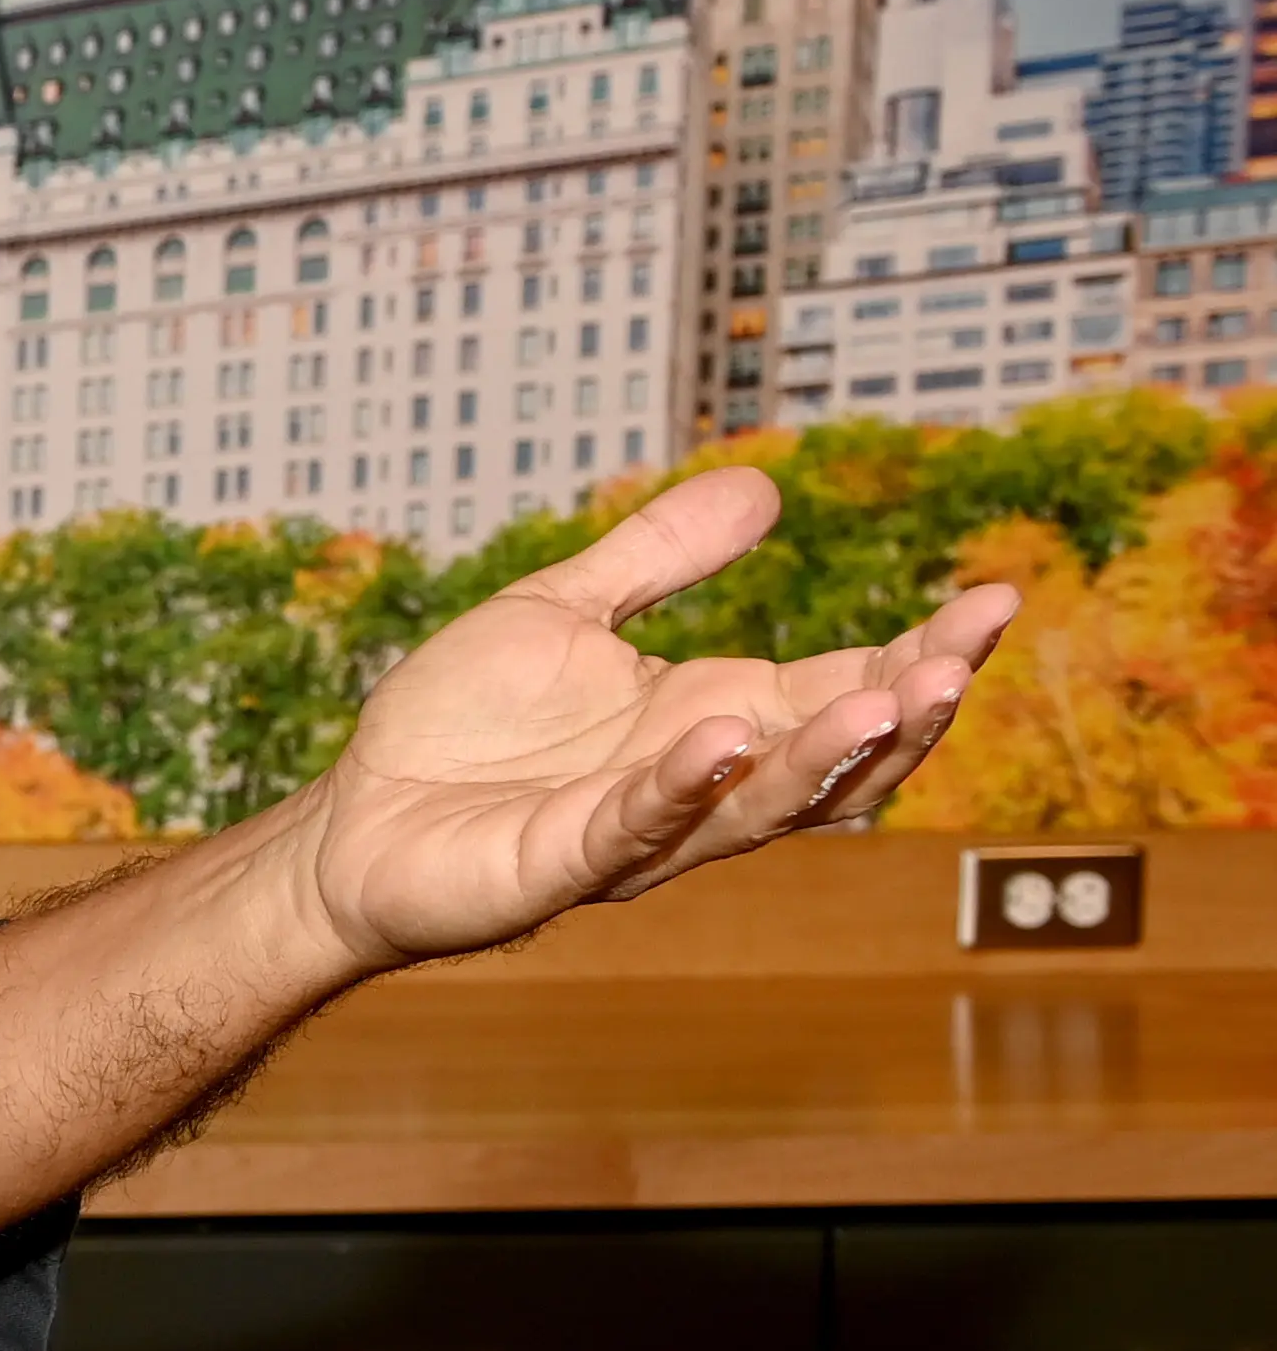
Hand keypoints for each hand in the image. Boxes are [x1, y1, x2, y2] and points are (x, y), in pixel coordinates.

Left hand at [291, 463, 1012, 969]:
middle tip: (966, 658)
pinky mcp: (558, 863)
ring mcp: (636, 832)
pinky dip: (679, 785)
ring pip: (759, 803)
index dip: (926, 651)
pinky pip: (632, 827)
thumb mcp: (562, 611)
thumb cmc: (459, 729)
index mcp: (713, 719)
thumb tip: (763, 486)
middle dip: (906, 711)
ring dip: (824, 754)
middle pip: (835, 757)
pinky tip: (716, 736)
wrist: (353, 820)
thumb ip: (658, 557)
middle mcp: (698, 783)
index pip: (848, 686)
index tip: (997, 597)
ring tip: (886, 697)